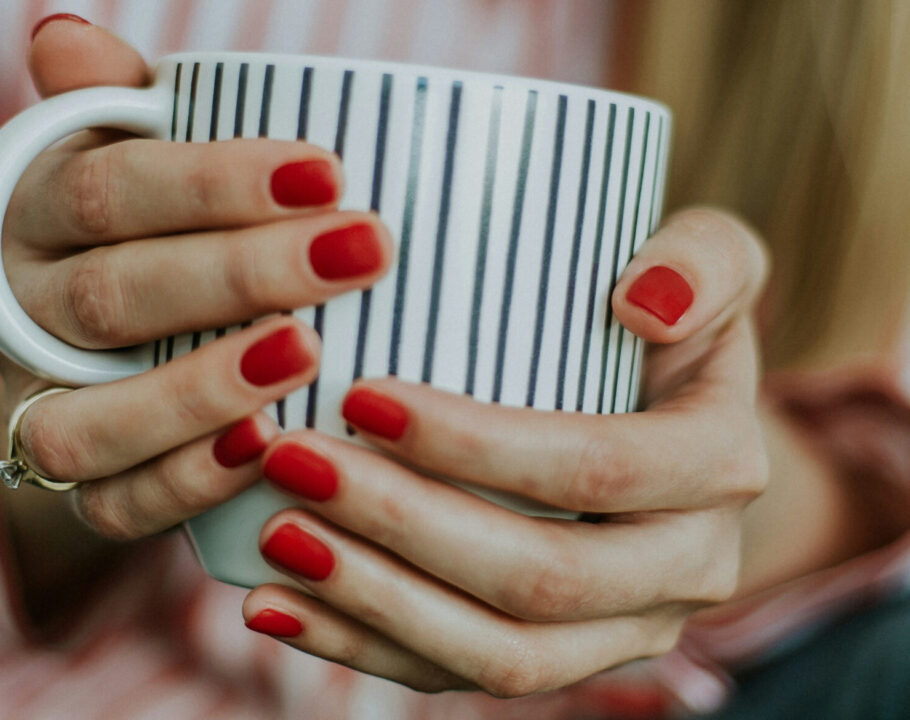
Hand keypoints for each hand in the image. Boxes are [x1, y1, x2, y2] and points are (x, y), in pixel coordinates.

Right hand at [1, 20, 390, 548]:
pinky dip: (186, 480)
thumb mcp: (130, 164)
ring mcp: (45, 406)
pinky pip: (114, 501)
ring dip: (201, 387)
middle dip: (242, 274)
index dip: (214, 181)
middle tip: (362, 252)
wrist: (102, 354)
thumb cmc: (147, 238)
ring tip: (308, 353)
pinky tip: (263, 447)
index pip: (110, 190)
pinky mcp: (85, 486)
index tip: (331, 171)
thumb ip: (117, 111)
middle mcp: (32, 315)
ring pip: (94, 414)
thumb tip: (70, 32)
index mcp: (41, 218)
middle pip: (117, 295)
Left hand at [242, 208, 769, 694]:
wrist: (673, 425)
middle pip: (542, 579)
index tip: (362, 396)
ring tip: (277, 537)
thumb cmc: (665, 325)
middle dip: (406, 526)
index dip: (477, 444)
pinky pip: (466, 676)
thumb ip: (703, 259)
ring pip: (503, 655)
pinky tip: (282, 605)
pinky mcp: (567, 658)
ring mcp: (627, 628)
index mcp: (719, 465)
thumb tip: (644, 300)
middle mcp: (689, 566)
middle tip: (295, 462)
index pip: (595, 468)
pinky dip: (368, 648)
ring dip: (378, 602)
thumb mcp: (711, 263)